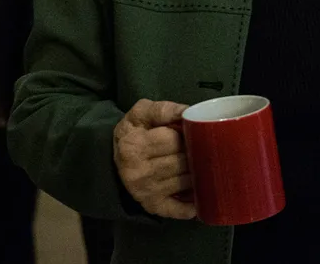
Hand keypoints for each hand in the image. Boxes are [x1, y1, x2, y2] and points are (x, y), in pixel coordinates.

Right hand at [113, 99, 195, 219]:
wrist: (114, 156)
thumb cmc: (134, 130)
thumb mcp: (143, 112)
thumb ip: (165, 109)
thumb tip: (190, 112)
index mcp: (134, 146)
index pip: (173, 140)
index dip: (189, 134)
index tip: (195, 131)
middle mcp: (138, 172)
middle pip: (182, 162)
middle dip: (197, 153)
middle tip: (206, 148)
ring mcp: (146, 191)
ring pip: (186, 182)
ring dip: (199, 174)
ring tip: (205, 165)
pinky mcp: (152, 206)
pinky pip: (178, 209)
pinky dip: (191, 205)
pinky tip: (201, 198)